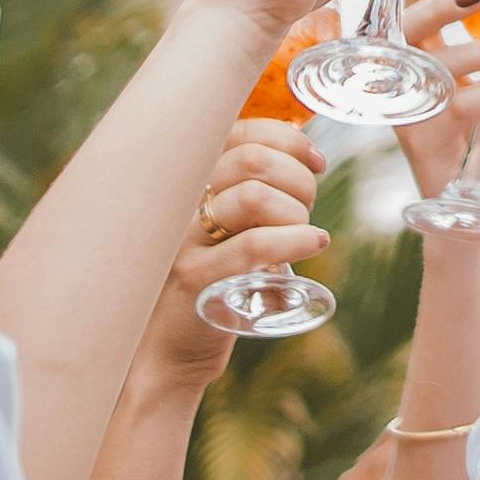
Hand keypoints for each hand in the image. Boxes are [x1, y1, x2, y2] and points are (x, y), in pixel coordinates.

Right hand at [146, 122, 328, 376]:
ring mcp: (183, 240)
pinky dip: (296, 239)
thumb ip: (250, 190)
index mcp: (188, 182)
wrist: (164, 349)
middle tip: (306, 208)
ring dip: (296, 211)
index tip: (314, 162)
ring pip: (254, 196)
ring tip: (303, 234)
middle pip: (253, 159)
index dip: (287, 139)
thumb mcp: (223, 228)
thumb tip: (305, 154)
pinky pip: (255, 245)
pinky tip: (314, 243)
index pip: (239, 131)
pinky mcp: (194, 279)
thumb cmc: (207, 281)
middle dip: (298, 177)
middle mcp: (179, 202)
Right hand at [391, 0, 479, 201]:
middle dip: (440, 2)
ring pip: (436, 66)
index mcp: (416, 56)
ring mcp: (411, 110)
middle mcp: (404, 78)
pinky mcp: (425, 140)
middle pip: (406, 26)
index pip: (412, 0)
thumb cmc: (477, 142)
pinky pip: (461, 108)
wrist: (466, 209)